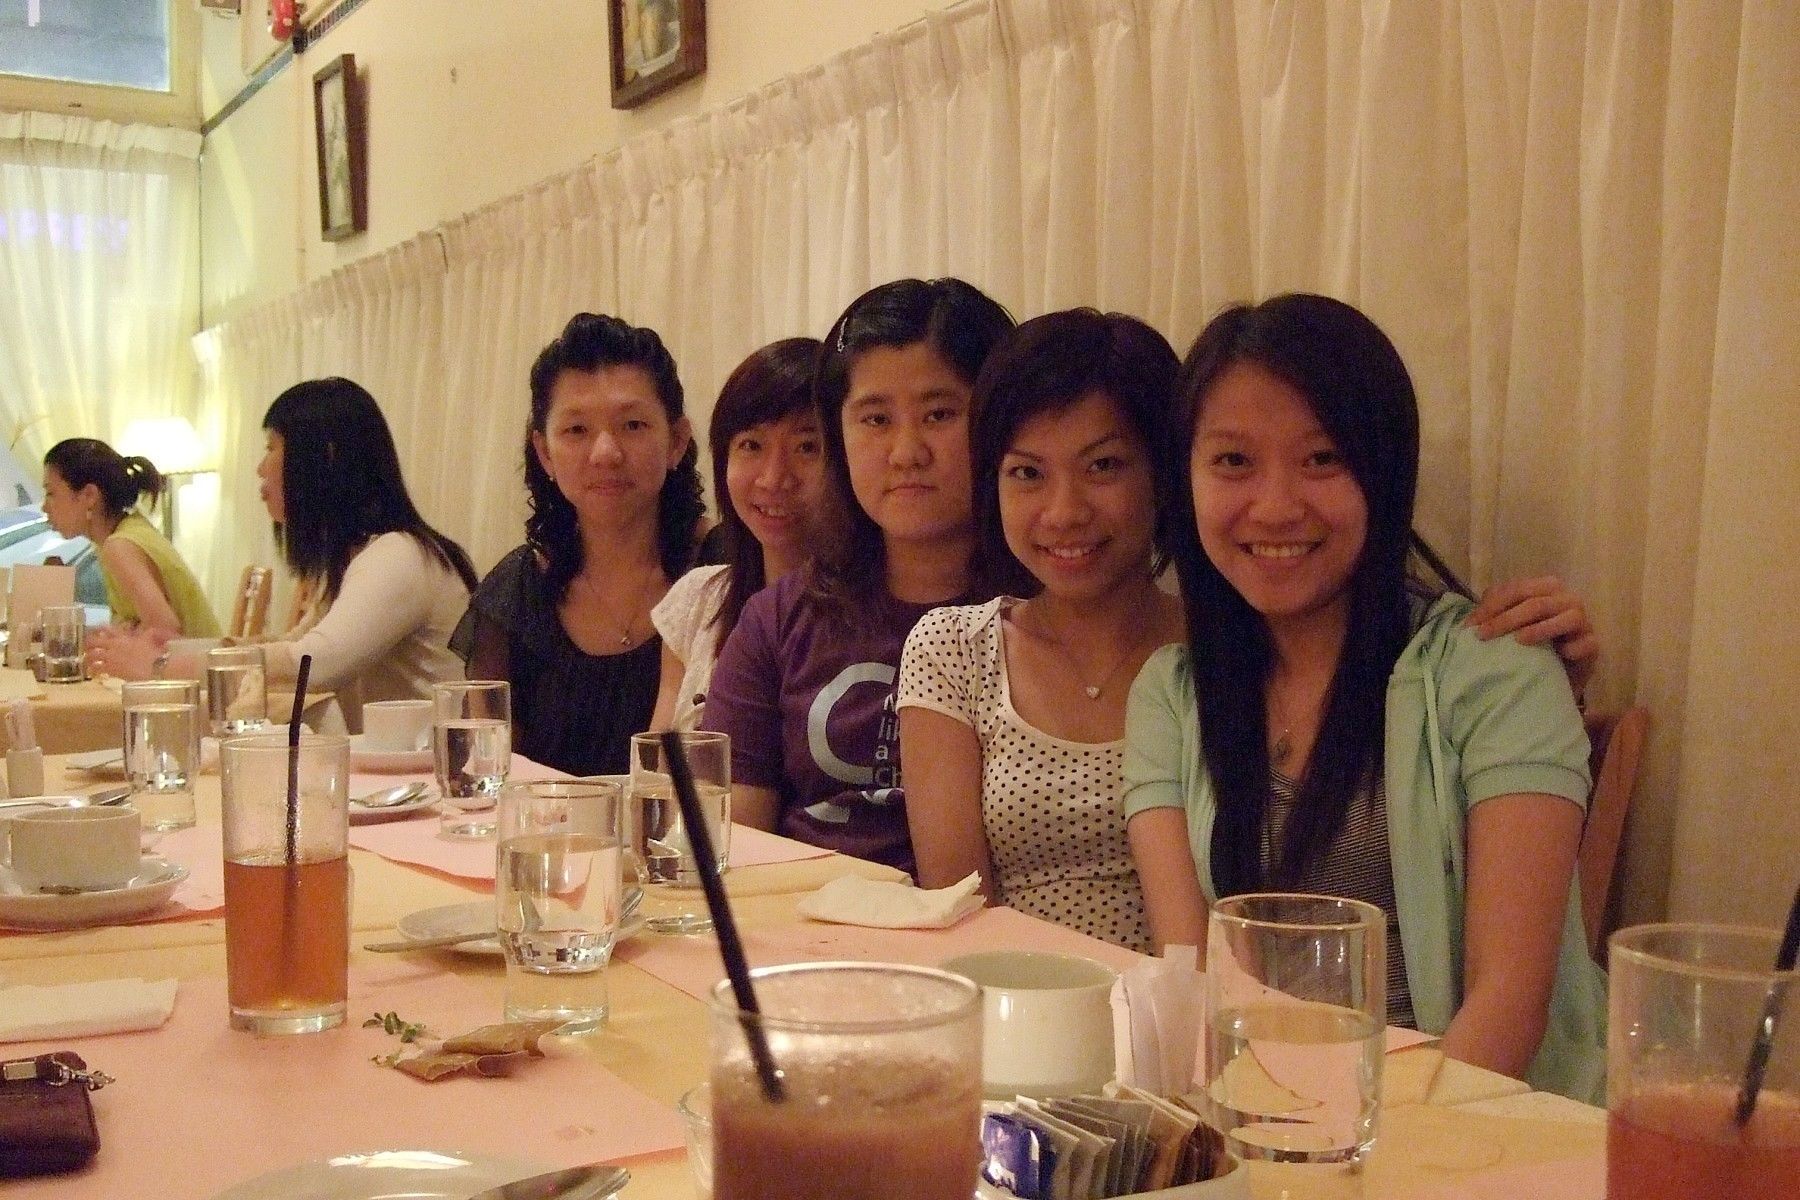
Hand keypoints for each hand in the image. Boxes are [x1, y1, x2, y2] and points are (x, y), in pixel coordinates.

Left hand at [84, 626, 164, 681]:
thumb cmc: (155, 653)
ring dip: (87, 657)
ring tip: (86, 661)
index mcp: (123, 636)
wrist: (155, 668)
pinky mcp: (110, 669)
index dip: (98, 629)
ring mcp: (110, 657)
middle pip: (93, 641)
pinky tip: (93, 673)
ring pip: (92, 655)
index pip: (107, 629)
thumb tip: (150, 629)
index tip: (95, 631)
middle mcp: (113, 645)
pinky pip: (97, 668)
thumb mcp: (152, 638)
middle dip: (88, 643)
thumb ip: (149, 632)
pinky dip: (93, 670)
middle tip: (86, 647)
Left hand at [1467, 575, 1597, 697]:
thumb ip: (1495, 614)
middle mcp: (1567, 599)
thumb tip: (1470, 621)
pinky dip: (1572, 648)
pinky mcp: (1593, 645)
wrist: (1558, 670)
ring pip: (1568, 617)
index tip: (1471, 625)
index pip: (1517, 589)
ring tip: (1518, 641)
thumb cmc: (1532, 642)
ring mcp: (1583, 621)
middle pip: (1537, 603)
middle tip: (1484, 635)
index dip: (1492, 605)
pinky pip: (1586, 644)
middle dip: (1506, 619)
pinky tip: (1558, 655)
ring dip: (1540, 629)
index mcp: (1545, 589)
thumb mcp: (1511, 625)